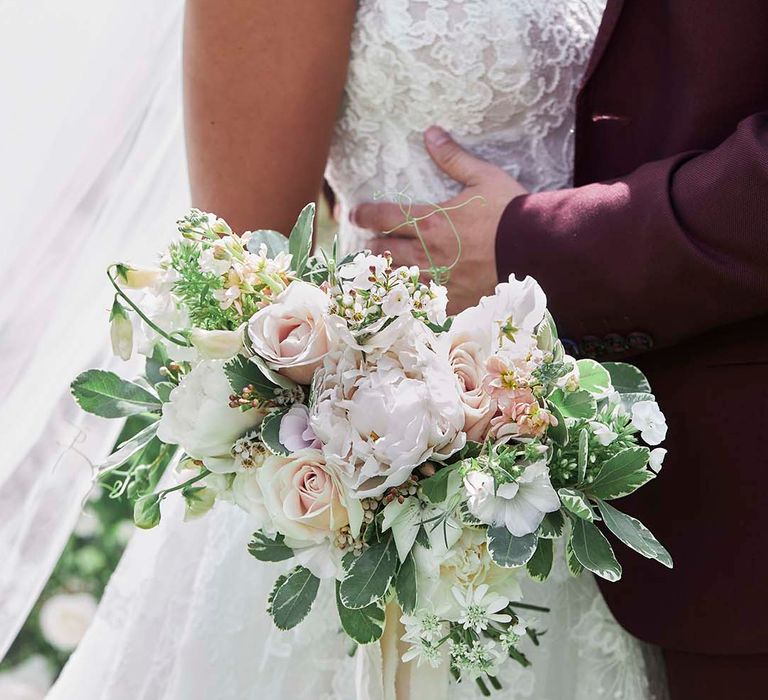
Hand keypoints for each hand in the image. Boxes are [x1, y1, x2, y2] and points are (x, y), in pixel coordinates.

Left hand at [350, 126, 527, 312]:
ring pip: (398, 279)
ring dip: (387, 273)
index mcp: (430, 221)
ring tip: (383, 271)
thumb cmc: (510, 213)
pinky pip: (423, 303)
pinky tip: (411, 298)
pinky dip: (414, 299)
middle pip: (385, 252)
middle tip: (369, 247)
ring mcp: (438, 280)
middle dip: (373, 248)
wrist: (536, 251)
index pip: (384, 217)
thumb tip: (431, 133)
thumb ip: (453, 158)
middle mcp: (427, 253)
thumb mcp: (483, 177)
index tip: (355, 215)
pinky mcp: (453, 299)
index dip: (365, 215)